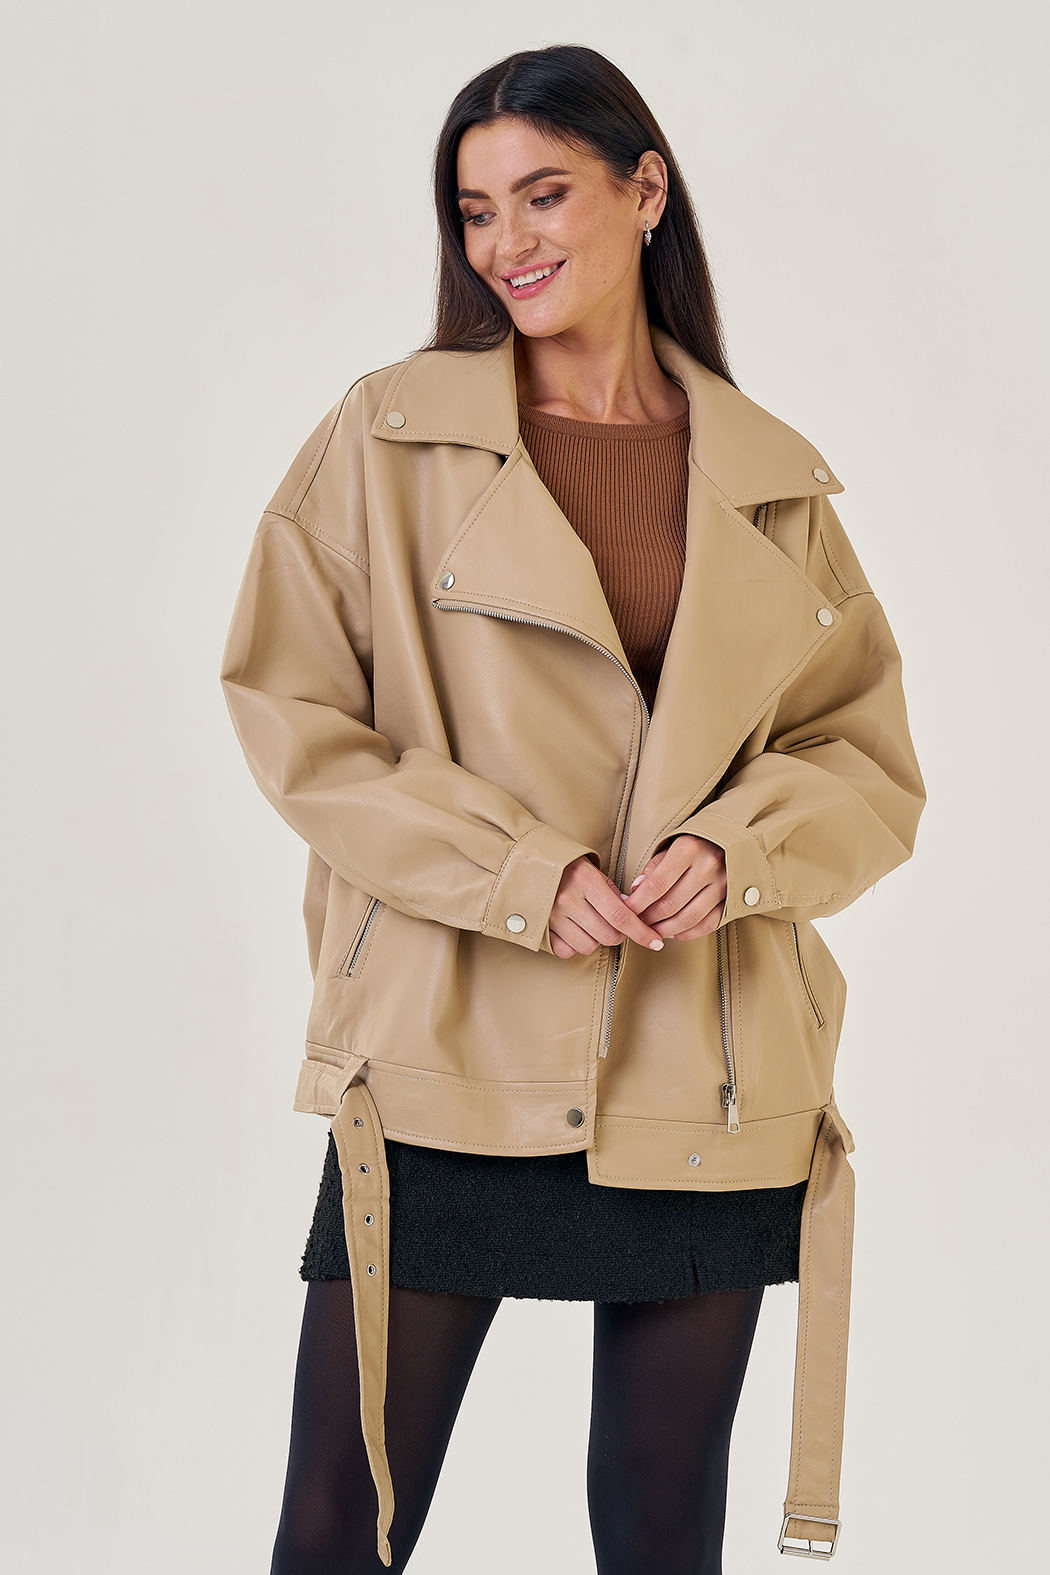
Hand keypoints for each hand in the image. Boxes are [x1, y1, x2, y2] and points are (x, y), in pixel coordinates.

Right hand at [548, 856, 665, 960]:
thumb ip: (613, 894)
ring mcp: (552, 917)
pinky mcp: (542, 930)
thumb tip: (634, 917)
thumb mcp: (592, 871)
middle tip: (616, 925)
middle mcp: (567, 899)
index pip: (621, 915)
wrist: (528, 865)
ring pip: (589, 946)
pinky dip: (575, 945)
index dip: (641, 932)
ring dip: (596, 940)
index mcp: (585, 880)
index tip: (655, 942)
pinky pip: (568, 951)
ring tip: (591, 924)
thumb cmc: (566, 868)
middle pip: (608, 936)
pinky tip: (574, 930)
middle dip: (619, 935)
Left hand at [620, 834, 726, 939]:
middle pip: (671, 904)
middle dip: (649, 919)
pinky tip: (673, 932)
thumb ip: (654, 868)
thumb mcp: (671, 846)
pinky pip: (707, 924)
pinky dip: (687, 933)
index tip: (626, 910)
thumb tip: (636, 891)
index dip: (639, 902)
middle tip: (637, 923)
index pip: (657, 884)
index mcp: (689, 849)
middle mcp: (709, 866)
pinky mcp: (731, 899)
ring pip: (689, 918)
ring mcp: (723, 884)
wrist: (729, 841)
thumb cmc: (694, 843)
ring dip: (666, 930)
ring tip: (652, 930)